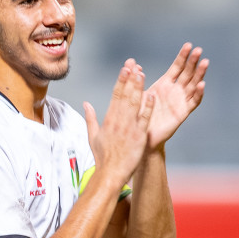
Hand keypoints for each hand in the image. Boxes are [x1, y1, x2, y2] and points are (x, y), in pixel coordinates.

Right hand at [83, 60, 154, 186]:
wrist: (110, 174)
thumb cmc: (102, 157)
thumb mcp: (92, 136)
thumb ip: (90, 118)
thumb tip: (86, 104)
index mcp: (108, 120)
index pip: (115, 95)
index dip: (121, 80)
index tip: (125, 68)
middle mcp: (118, 121)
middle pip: (125, 95)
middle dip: (130, 78)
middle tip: (134, 63)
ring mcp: (129, 128)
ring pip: (134, 104)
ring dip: (139, 88)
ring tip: (142, 73)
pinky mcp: (139, 136)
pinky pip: (144, 119)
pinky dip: (148, 107)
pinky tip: (152, 96)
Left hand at [145, 43, 207, 149]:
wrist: (141, 135)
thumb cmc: (139, 114)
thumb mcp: (136, 94)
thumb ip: (136, 80)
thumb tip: (133, 64)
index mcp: (165, 83)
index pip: (177, 66)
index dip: (183, 56)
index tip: (189, 45)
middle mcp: (175, 90)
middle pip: (188, 73)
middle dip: (193, 61)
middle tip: (199, 50)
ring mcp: (181, 101)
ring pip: (193, 85)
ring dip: (200, 74)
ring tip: (205, 62)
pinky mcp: (183, 113)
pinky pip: (193, 102)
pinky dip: (198, 93)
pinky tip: (201, 84)